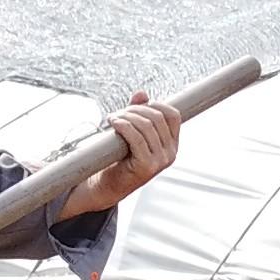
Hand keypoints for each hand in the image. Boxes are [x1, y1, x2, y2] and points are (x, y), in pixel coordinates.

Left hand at [59, 92, 182, 217]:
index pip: (173, 115)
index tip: (138, 106)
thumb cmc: (119, 158)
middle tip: (119, 113)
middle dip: (135, 110)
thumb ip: (139, 113)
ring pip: (146, 125)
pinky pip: (136, 138)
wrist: (106, 185)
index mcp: (171, 145)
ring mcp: (160, 161)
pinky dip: (123, 126)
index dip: (156, 105)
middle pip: (157, 117)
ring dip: (126, 116)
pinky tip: (114, 123)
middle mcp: (170, 154)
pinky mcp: (146, 166)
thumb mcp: (132, 132)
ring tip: (113, 118)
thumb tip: (141, 94)